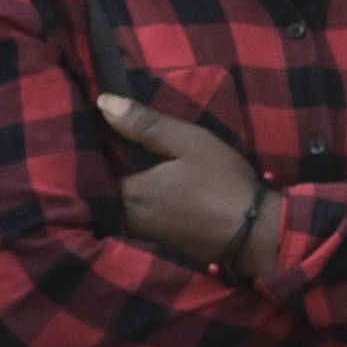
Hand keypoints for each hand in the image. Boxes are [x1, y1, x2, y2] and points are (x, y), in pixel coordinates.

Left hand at [96, 95, 278, 276]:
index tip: (89, 134)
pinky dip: (135, 204)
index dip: (92, 153)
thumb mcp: (189, 142)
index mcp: (131, 192)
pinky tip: (148, 189)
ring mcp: (146, 235)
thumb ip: (146, 124)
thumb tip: (103, 102)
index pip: (92, 172)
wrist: (256, 234)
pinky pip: (135, 220)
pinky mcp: (162, 244)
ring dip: (119, 189)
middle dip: (101, 173)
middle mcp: (130, 218)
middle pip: (103, 193)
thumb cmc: (223, 183)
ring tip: (122, 164)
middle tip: (104, 147)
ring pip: (119, 208)